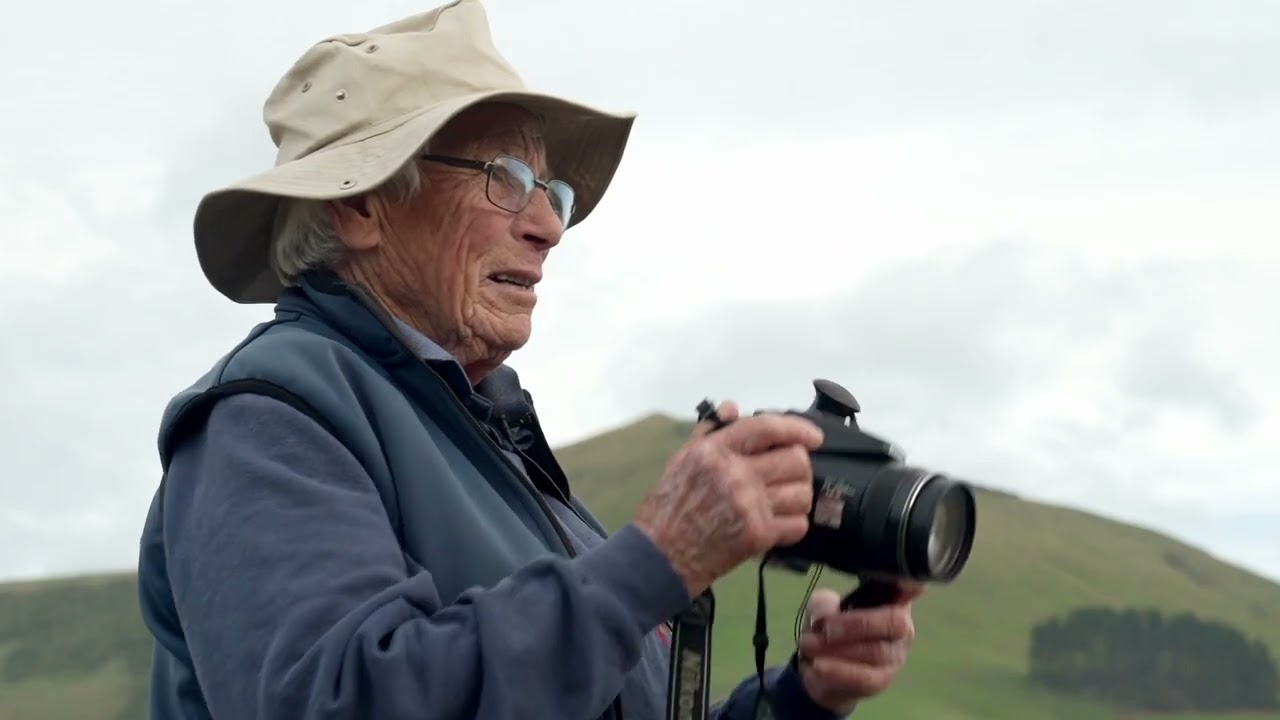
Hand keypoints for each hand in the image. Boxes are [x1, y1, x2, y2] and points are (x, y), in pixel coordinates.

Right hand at [633, 402, 823, 596]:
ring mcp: (749, 506)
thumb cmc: (669, 506)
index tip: (814, 436)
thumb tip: (734, 408)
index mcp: (715, 451)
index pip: (768, 428)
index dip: (798, 428)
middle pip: (796, 460)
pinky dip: (793, 525)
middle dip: (799, 467)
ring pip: (802, 493)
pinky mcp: (757, 536)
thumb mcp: (682, 460)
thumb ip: (710, 430)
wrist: (660, 556)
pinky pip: (798, 524)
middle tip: (789, 476)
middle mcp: (735, 474)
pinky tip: (777, 524)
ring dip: (799, 497)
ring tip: (782, 502)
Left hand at [795, 583, 924, 713]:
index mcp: (891, 599)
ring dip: (837, 649)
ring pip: (876, 651)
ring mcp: (896, 655)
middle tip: (824, 628)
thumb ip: (823, 606)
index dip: (909, 583)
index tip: (899, 581)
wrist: (821, 669)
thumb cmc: (830, 628)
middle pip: (894, 622)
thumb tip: (823, 618)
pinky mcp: (882, 680)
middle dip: (856, 624)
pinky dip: (838, 670)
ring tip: (808, 645)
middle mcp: (902, 626)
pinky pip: (865, 677)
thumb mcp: (821, 608)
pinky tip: (817, 665)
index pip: (913, 587)